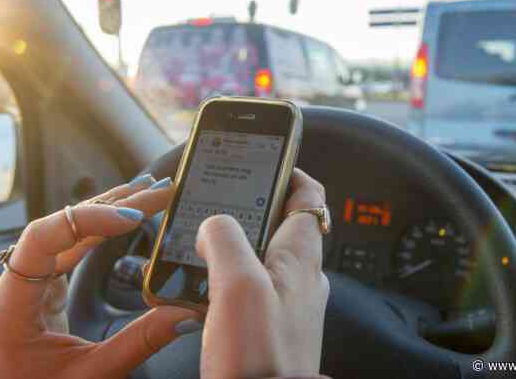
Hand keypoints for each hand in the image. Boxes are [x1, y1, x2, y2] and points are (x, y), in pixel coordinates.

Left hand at [0, 176, 197, 378]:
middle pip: (64, 226)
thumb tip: (186, 313)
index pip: (40, 239)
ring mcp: (30, 278)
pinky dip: (106, 224)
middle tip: (161, 193)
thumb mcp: (92, 374)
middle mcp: (16, 283)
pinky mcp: (46, 278)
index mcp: (11, 306)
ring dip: (115, 208)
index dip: (86, 221)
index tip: (132, 218)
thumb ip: (139, 342)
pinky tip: (128, 210)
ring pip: (72, 228)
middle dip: (118, 205)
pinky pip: (75, 241)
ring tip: (152, 191)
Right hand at [195, 168, 329, 378]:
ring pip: (264, 253)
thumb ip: (226, 239)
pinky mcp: (270, 324)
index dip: (290, 170)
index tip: (267, 156)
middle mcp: (300, 276)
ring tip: (206, 237)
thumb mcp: (239, 284)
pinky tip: (207, 284)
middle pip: (282, 222)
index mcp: (300, 256)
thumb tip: (214, 222)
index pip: (309, 195)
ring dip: (238, 240)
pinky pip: (252, 284)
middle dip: (253, 203)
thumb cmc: (260, 357)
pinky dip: (231, 274)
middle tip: (222, 196)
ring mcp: (287, 301)